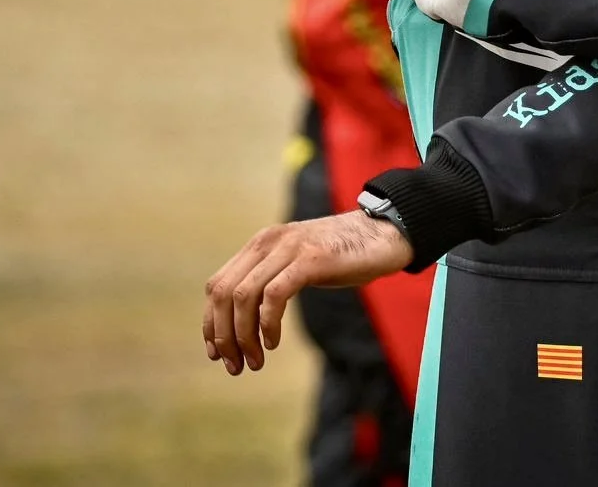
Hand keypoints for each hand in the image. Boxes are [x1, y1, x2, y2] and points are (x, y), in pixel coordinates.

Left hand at [202, 212, 412, 375]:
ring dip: (244, 336)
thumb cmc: (345, 256)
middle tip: (235, 365)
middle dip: (223, 335)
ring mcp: (289, 248)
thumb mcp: (299, 264)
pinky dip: (267, 323)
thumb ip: (272, 279)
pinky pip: (274, 295)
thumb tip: (245, 320)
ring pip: (244, 295)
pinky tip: (273, 342)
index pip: (218, 285)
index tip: (217, 354)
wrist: (387, 233)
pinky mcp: (311, 259)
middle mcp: (269, 242)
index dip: (211, 323)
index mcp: (261, 244)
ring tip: (255, 361)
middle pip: (225, 293)